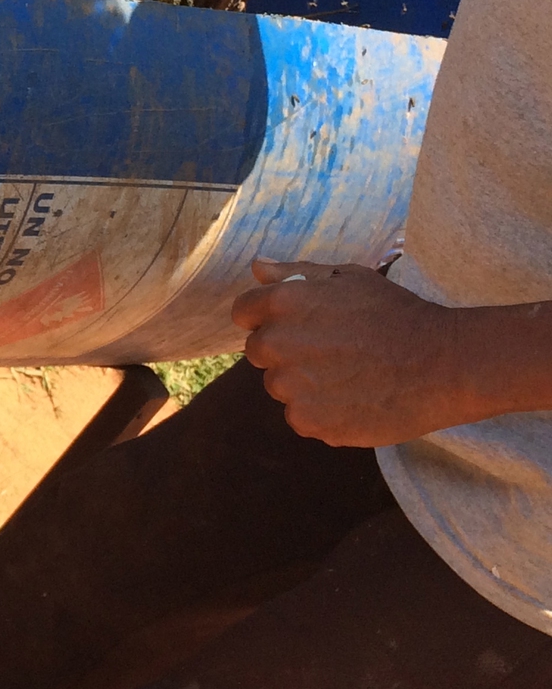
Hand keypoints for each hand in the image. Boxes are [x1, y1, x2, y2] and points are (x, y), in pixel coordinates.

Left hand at [232, 258, 466, 446]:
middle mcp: (279, 343)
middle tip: (331, 351)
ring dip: (303, 383)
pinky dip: (320, 413)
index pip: (244, 313)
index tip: (298, 325)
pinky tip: (353, 400)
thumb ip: (295, 272)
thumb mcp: (349, 278)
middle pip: (259, 352)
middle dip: (285, 351)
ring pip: (280, 386)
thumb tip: (257, 268)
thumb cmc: (397, 314)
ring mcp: (292, 386)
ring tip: (348, 376)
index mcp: (283, 303)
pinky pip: (300, 417)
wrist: (444, 364)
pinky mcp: (310, 421)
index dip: (268, 318)